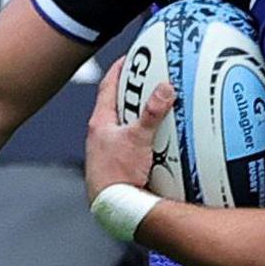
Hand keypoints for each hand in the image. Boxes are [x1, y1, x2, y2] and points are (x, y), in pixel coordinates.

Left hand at [84, 57, 173, 204]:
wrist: (113, 208)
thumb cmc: (116, 176)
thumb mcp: (137, 139)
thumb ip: (152, 114)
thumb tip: (164, 89)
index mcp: (100, 124)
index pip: (107, 87)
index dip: (118, 70)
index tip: (129, 58)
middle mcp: (102, 136)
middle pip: (119, 106)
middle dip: (134, 94)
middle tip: (152, 82)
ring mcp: (109, 152)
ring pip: (127, 128)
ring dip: (142, 120)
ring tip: (162, 113)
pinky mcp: (120, 166)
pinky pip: (136, 146)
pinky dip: (147, 141)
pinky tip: (162, 145)